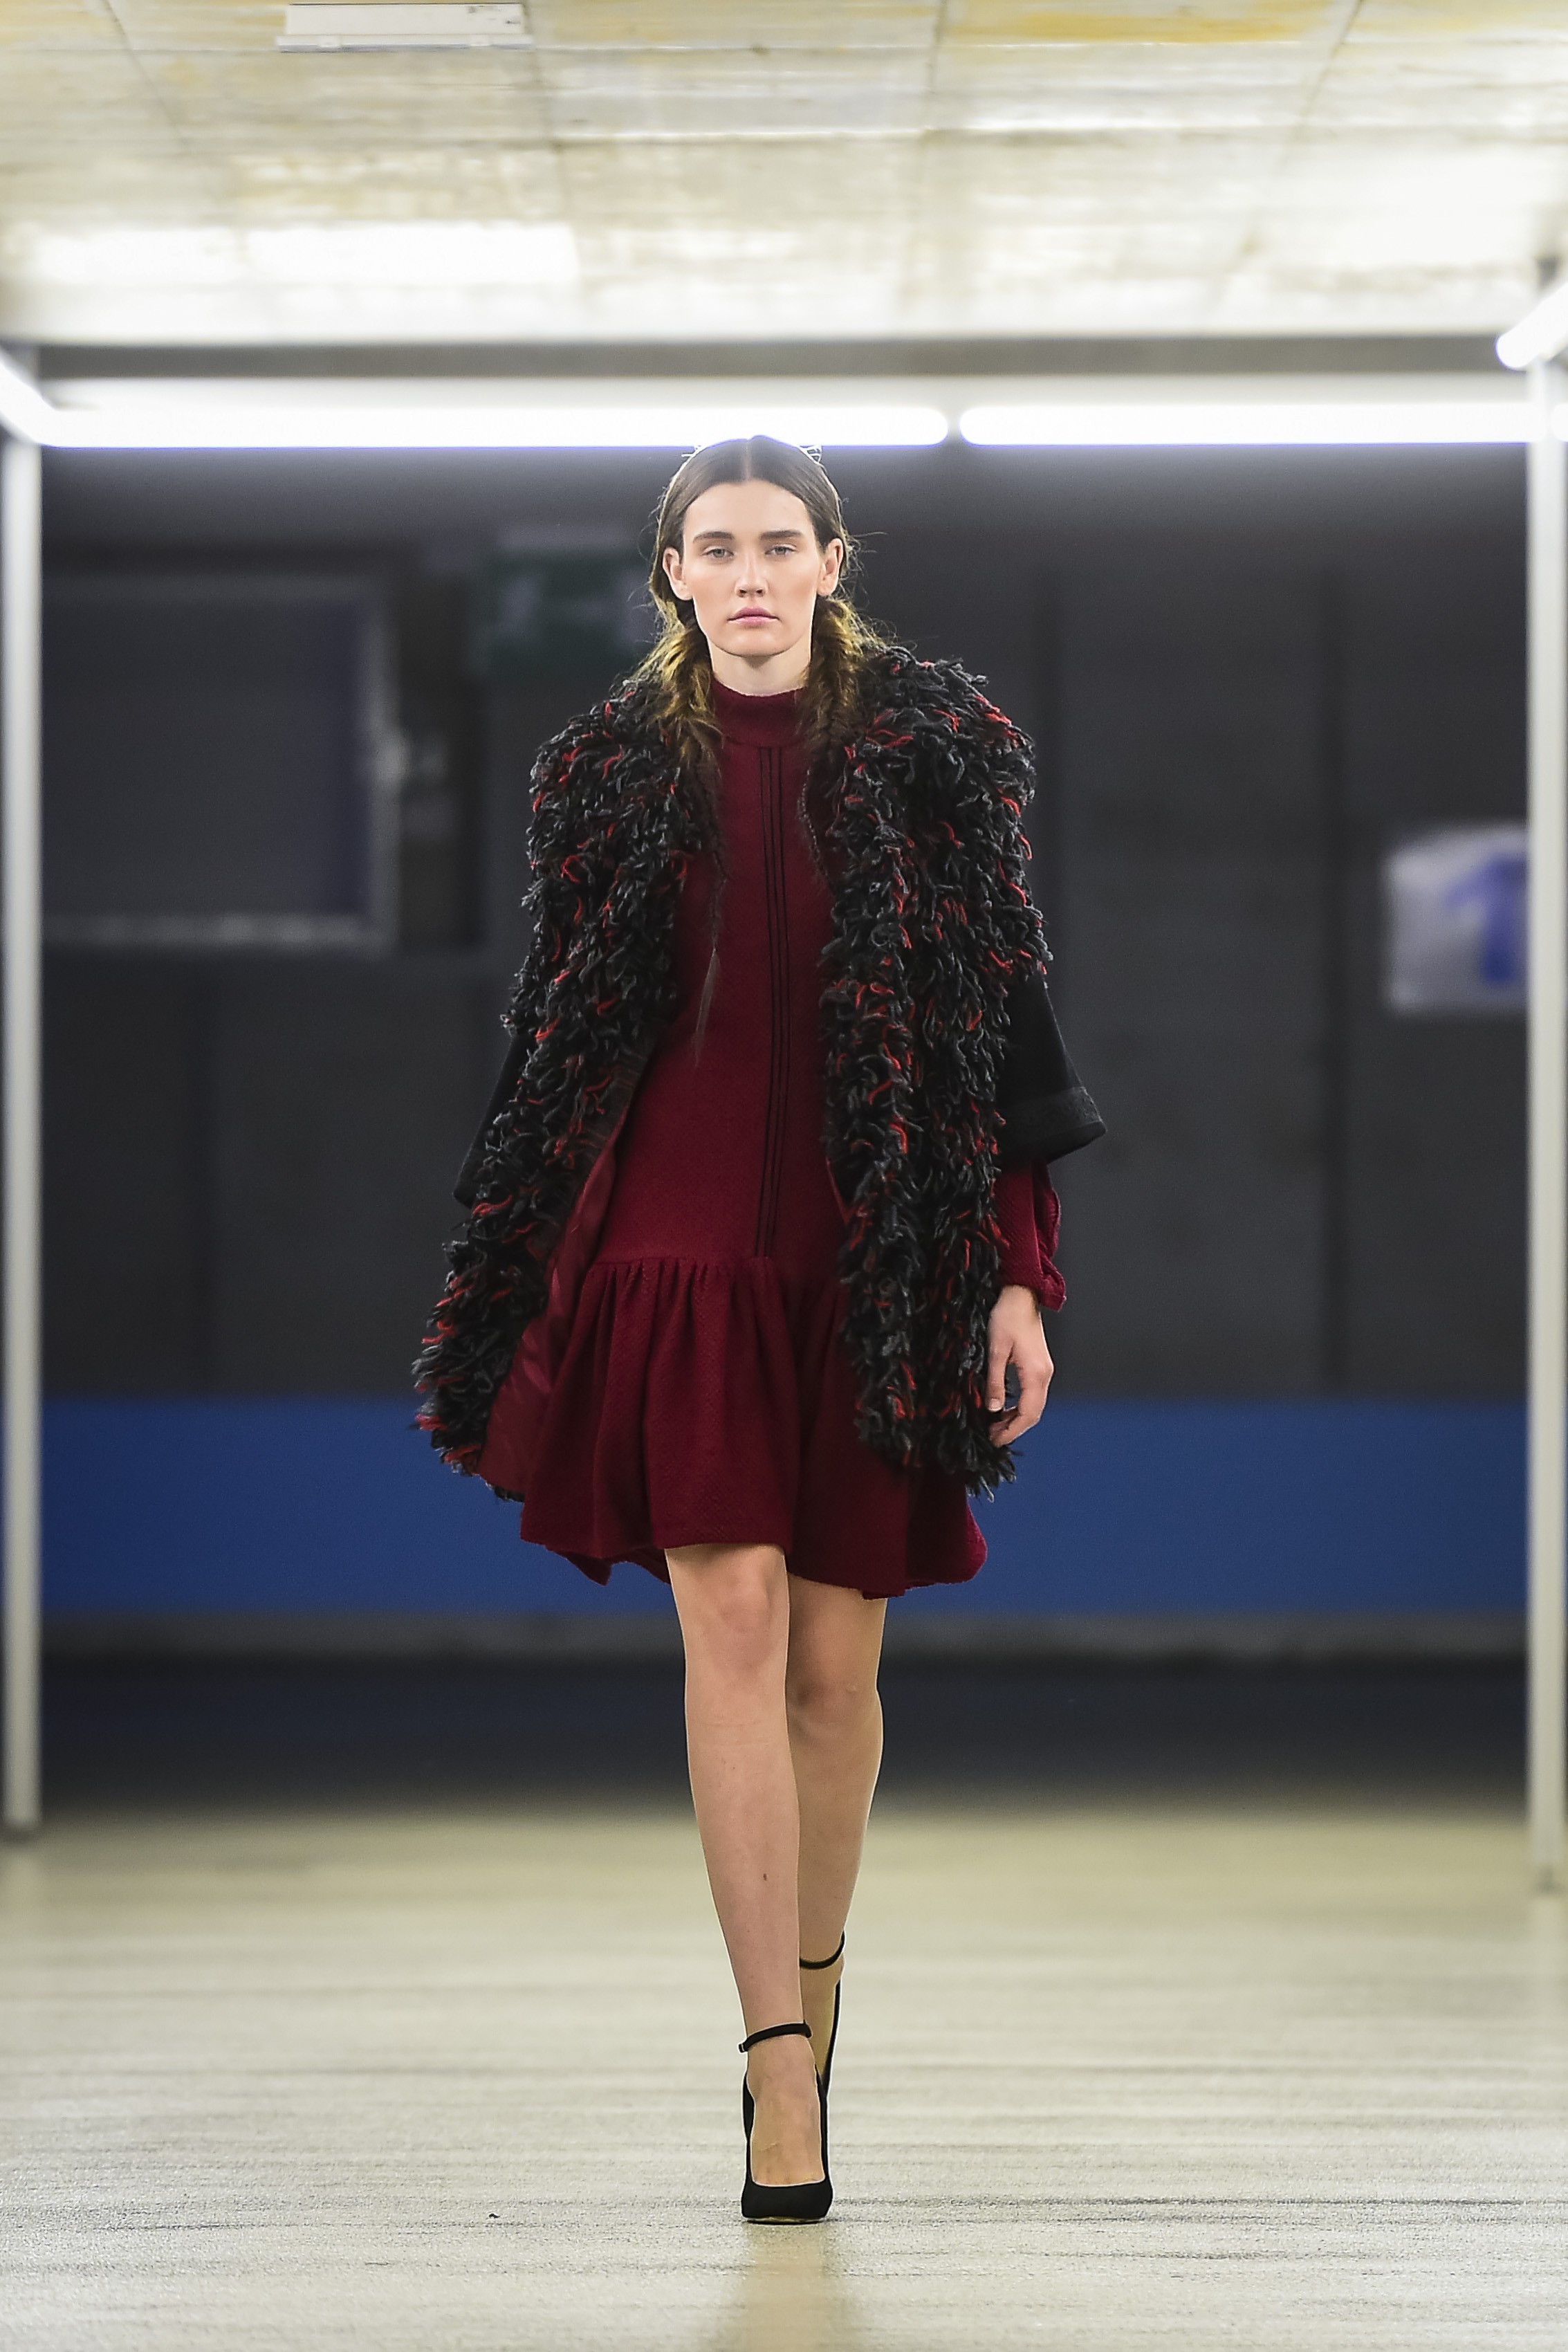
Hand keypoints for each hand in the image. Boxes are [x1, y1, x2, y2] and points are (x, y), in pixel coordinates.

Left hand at [985, 1284, 1052, 1443]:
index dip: (1011, 1430)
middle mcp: (1044, 1375)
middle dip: (1014, 1428)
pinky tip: (1005, 1408)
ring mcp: (1044, 1370)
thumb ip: (995, 1381)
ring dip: (1017, 1418)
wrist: (1021, 1295)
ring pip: (1034, 1405)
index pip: (1027, 1413)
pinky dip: (1020, 1406)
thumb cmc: (1007, 1317)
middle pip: (1034, 1413)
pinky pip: (1033, 1394)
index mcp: (1035, 1373)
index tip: (995, 1440)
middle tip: (992, 1436)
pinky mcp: (1040, 1365)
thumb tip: (993, 1409)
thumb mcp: (995, 1350)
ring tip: (995, 1425)